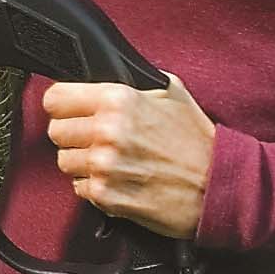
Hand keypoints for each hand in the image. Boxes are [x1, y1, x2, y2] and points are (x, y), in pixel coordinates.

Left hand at [41, 73, 216, 240]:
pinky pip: (79, 188)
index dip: (63, 106)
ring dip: (83, 163)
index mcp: (118, 99)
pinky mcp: (106, 196)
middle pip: (56, 131)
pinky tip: (119, 180)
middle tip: (97, 140)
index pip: (55, 98)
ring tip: (113, 162)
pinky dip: (95, 187)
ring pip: (64, 161)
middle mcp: (107, 131)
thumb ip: (132, 81)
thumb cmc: (197, 141)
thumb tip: (103, 77)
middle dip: (74, 135)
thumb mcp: (170, 92)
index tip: (71, 112)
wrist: (219, 186)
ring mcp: (104, 165)